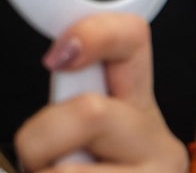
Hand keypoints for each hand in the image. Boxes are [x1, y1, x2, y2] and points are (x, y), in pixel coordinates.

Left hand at [15, 13, 187, 171]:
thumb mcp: (76, 139)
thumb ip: (65, 109)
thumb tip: (50, 72)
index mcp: (138, 107)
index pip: (132, 39)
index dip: (93, 36)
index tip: (54, 58)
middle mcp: (158, 142)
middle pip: (91, 112)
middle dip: (40, 139)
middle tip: (36, 162)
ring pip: (68, 172)